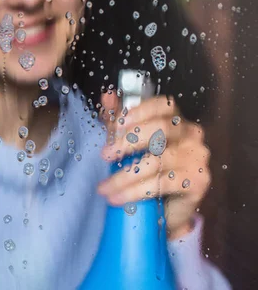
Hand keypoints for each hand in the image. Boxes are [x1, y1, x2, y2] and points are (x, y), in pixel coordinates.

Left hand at [96, 93, 210, 239]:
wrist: (168, 209)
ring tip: (105, 188)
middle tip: (105, 155)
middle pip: (161, 129)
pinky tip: (118, 198)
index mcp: (176, 121)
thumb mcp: (130, 144)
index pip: (164, 106)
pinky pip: (163, 183)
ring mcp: (197, 158)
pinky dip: (136, 191)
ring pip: (157, 161)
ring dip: (125, 176)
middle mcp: (191, 135)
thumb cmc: (148, 171)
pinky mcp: (198, 181)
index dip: (141, 111)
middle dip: (128, 142)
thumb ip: (118, 120)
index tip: (117, 125)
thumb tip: (107, 96)